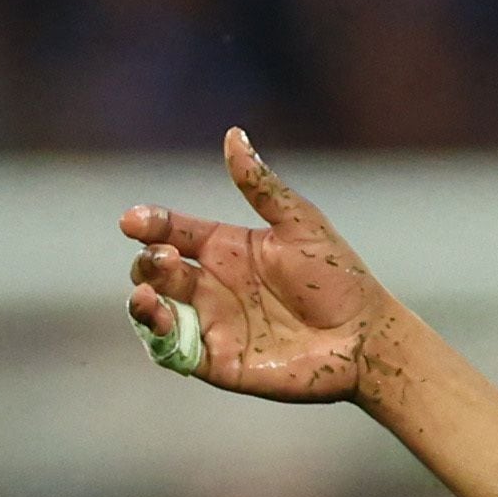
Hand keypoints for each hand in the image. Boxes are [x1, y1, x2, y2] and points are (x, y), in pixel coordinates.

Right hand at [122, 129, 386, 402]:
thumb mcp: (300, 224)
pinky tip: (158, 320)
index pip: (173, 230)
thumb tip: (233, 134)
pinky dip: (156, 337)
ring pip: (156, 311)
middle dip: (148, 262)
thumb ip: (261, 187)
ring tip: (146, 294)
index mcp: (226, 248)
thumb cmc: (338, 278)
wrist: (364, 338)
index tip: (133, 221)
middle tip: (164, 259)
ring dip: (141, 301)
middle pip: (157, 270)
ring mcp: (213, 324)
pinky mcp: (218, 362)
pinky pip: (173, 351)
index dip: (149, 223)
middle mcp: (213, 285)